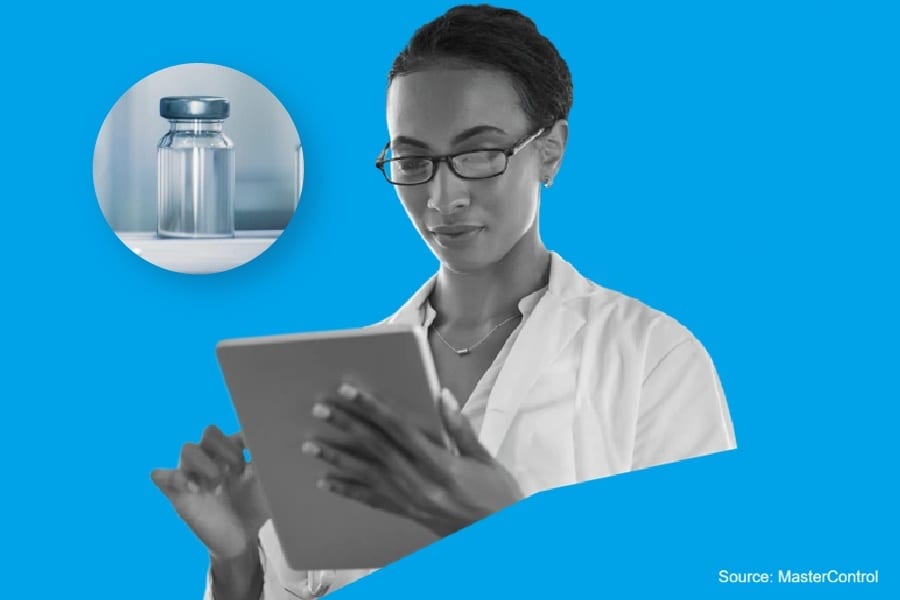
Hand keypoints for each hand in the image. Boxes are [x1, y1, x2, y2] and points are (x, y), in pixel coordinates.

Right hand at [151, 425, 269, 559]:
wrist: (246, 543)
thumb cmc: (258, 509)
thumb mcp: (266, 482)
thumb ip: (263, 459)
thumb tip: (259, 438)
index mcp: (233, 454)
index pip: (235, 431)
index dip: (242, 439)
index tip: (253, 458)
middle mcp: (212, 461)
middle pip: (209, 433)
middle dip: (224, 447)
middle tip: (236, 471)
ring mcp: (194, 477)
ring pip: (188, 449)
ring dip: (205, 462)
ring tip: (217, 483)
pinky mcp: (179, 496)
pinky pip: (162, 477)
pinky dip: (170, 476)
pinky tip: (192, 489)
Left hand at [303, 384, 522, 536]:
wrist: (499, 536)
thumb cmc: (497, 496)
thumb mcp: (485, 458)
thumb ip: (460, 428)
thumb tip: (442, 396)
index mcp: (440, 465)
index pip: (397, 428)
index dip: (371, 408)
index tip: (349, 392)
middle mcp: (420, 483)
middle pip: (375, 448)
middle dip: (346, 426)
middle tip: (321, 409)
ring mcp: (410, 501)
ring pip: (366, 475)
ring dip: (336, 458)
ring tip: (311, 445)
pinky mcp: (407, 513)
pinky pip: (371, 501)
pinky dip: (347, 490)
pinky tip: (327, 481)